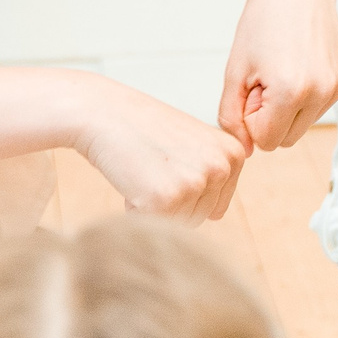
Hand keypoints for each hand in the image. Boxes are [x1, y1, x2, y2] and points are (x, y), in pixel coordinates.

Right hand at [73, 80, 247, 221]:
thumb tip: (216, 216)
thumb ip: (213, 173)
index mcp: (234, 154)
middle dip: (172, 201)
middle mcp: (221, 167)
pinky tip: (132, 179)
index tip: (170, 163)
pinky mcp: (166, 200)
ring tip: (144, 170)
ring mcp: (195, 183)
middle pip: (199, 217)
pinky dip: (135, 209)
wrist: (103, 112)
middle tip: (153, 166)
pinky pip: (153, 225)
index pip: (216, 205)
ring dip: (155, 206)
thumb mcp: (196, 144)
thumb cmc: (144, 128)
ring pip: (179, 224)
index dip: (185, 192)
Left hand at [219, 0, 337, 151]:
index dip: (251, 117)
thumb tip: (249, 151)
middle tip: (265, 78)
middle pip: (286, 139)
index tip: (252, 85)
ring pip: (304, 125)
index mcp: (291, 91)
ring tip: (283, 67)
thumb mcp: (234, 72)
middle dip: (270, 117)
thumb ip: (232, 118)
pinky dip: (307, 94)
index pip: (265, 141)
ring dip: (289, 107)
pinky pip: (320, 107)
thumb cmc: (260, 24)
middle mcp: (323, 92)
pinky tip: (302, 63)